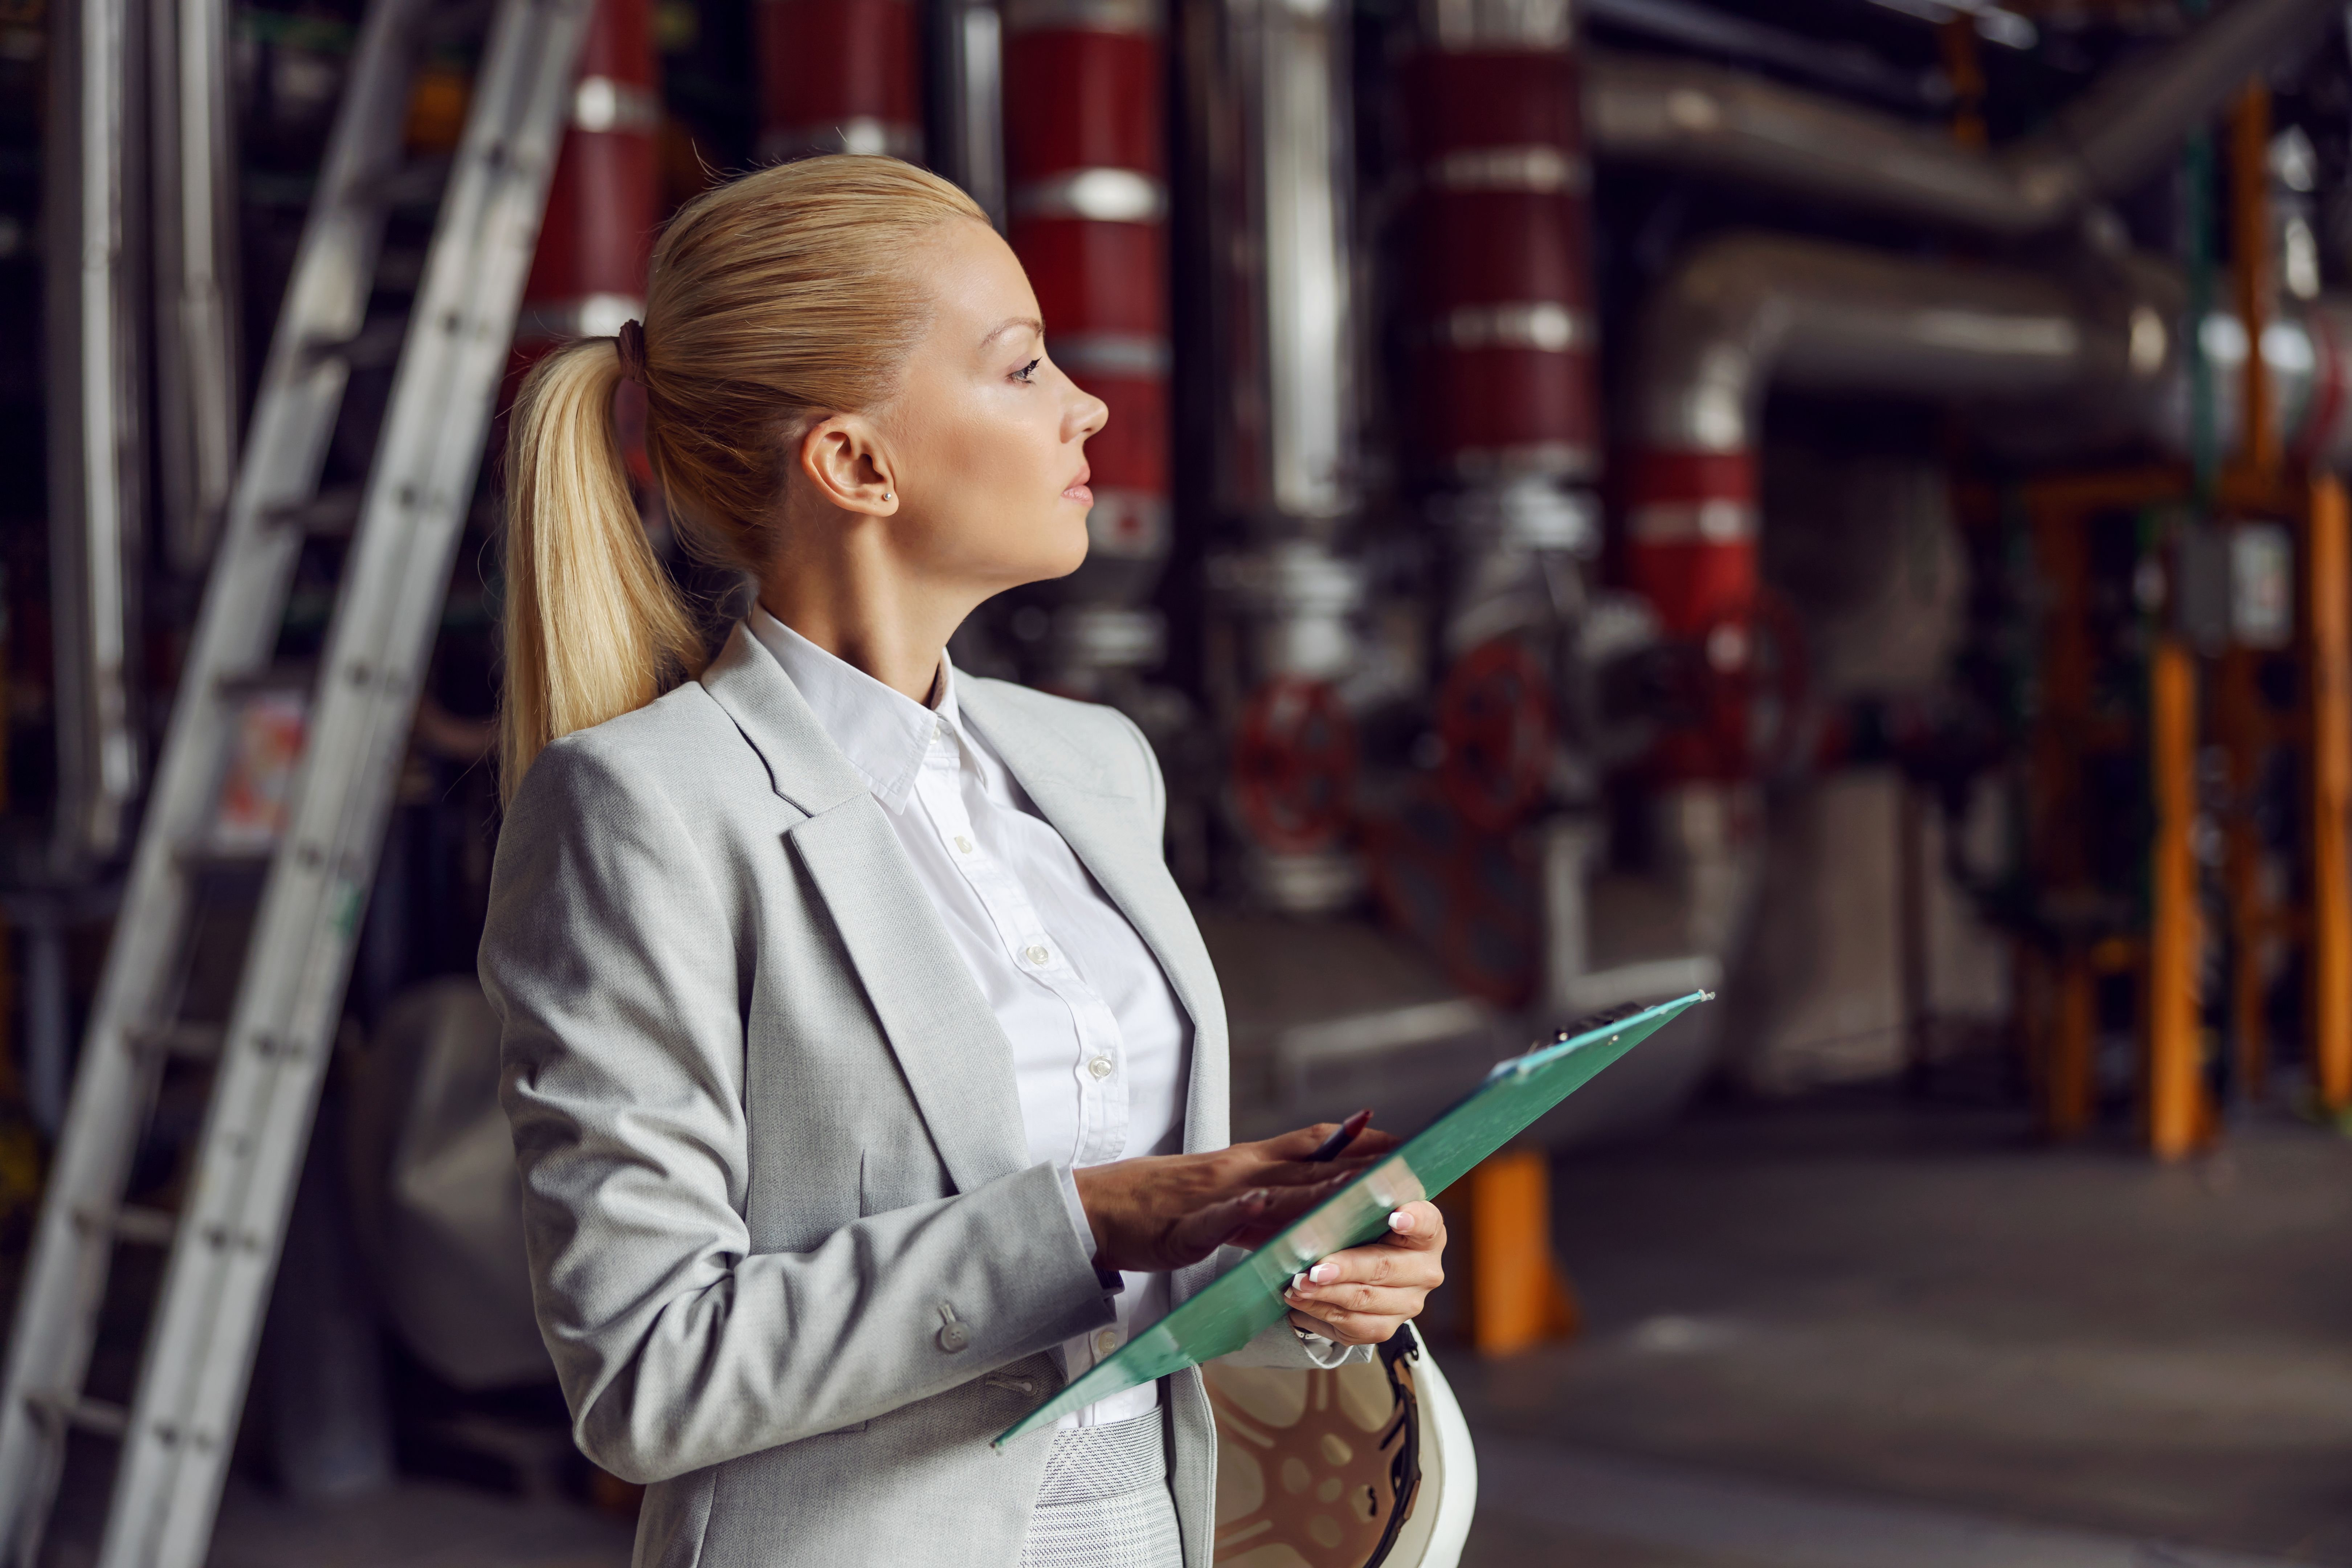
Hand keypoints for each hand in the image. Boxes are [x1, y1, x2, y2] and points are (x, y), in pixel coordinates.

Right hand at [1073, 1120, 1400, 1273]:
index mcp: (1248, 1161)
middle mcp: (1238, 1170)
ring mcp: (1212, 1196)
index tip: (1405, 1146)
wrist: (1100, 1208)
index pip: (1315, 1143)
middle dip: (1362, 1169)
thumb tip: (1313, 1198)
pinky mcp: (1185, 1226)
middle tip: (1409, 1172)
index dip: (1362, 1142)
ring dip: (1322, 1190)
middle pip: (1310, 1165)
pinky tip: (1269, 1211)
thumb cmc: (1162, 1204)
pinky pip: (1219, 1218)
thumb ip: (1269, 1190)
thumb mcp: (1224, 1190)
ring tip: (1363, 1191)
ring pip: (1277, 1189)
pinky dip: (1245, 1211)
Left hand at [1282, 1200, 1446, 1346]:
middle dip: (1345, 1268)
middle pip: (1384, 1267)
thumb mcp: (1366, 1215)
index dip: (1413, 1219)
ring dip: (1326, 1293)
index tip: (1395, 1217)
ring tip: (1298, 1284)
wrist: (1364, 1274)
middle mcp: (1424, 1270)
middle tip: (1315, 1269)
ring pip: (1365, 1299)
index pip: (1427, 1223)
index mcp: (1427, 1234)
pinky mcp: (1386, 1327)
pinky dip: (1322, 1311)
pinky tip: (1301, 1301)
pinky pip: (1354, 1324)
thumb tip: (1323, 1198)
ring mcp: (1408, 1303)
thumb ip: (1356, 1206)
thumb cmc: (1363, 1233)